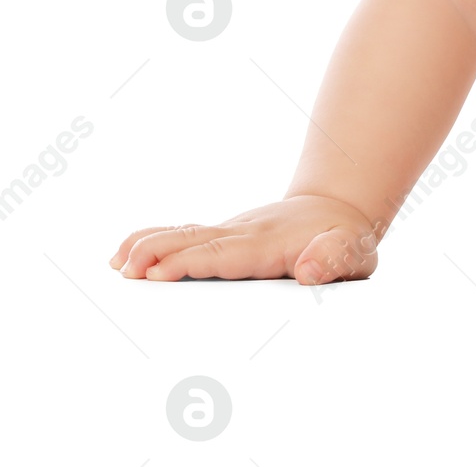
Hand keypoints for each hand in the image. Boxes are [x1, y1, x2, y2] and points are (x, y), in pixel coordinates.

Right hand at [109, 195, 379, 283]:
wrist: (339, 208)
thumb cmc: (346, 239)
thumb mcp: (354, 251)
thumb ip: (334, 259)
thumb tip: (308, 271)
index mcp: (270, 244)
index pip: (225, 254)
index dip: (192, 262)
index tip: (160, 272)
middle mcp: (244, 234)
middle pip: (196, 242)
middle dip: (160, 255)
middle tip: (127, 271)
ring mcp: (231, 232)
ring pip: (185, 236)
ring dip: (149, 246)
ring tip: (117, 264)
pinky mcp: (223, 236)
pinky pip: (184, 236)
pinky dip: (154, 240)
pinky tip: (125, 254)